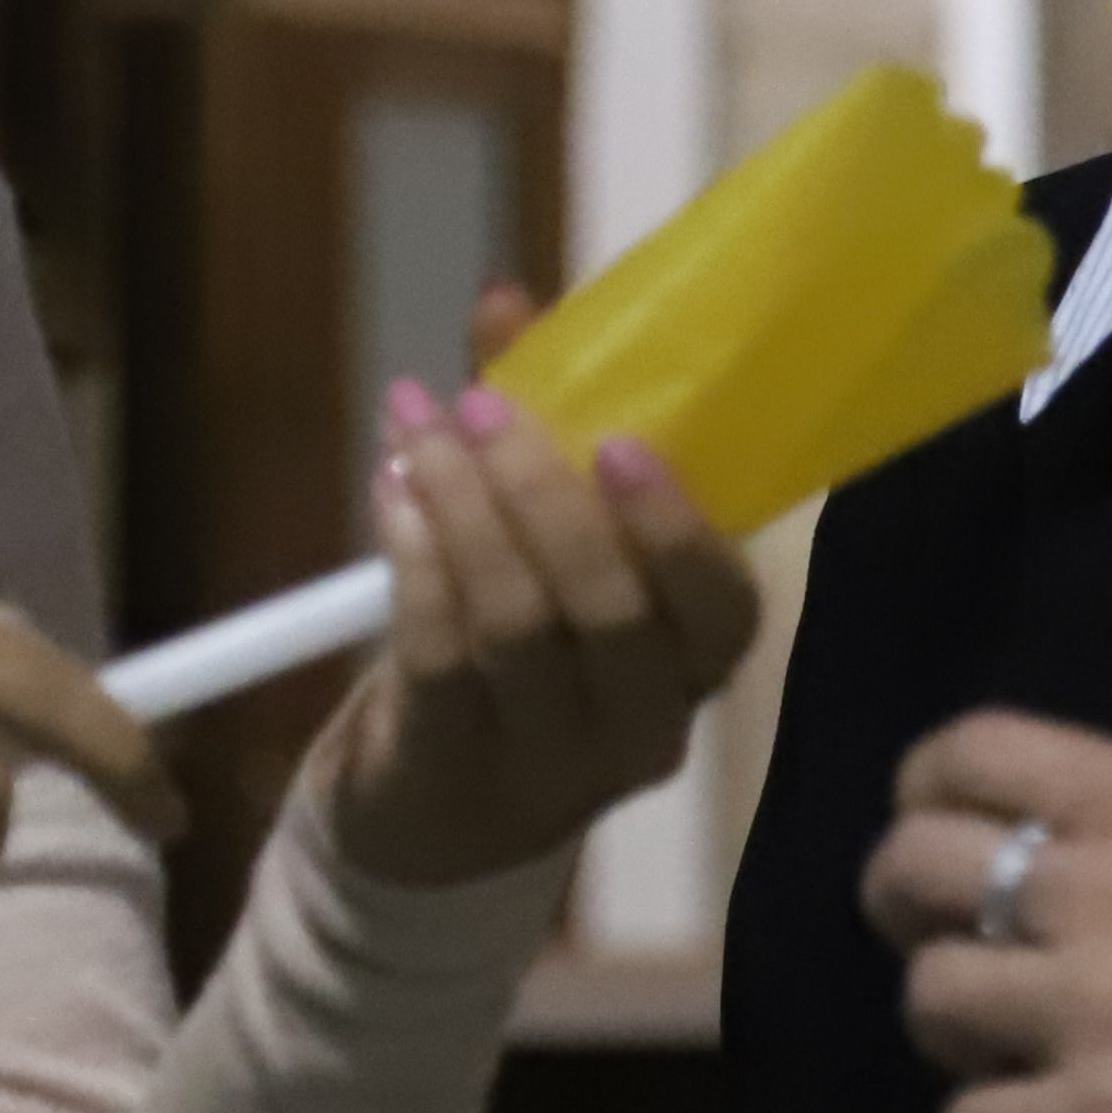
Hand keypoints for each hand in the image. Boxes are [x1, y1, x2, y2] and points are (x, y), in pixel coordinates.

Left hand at [318, 293, 766, 887]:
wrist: (445, 810)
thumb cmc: (527, 642)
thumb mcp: (552, 539)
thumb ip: (545, 422)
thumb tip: (506, 302)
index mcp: (697, 659)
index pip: (721, 607)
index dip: (676, 529)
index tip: (618, 442)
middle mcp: (643, 721)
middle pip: (607, 609)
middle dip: (539, 494)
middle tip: (479, 410)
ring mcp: (550, 759)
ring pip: (515, 626)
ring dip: (460, 512)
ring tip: (416, 433)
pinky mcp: (455, 771)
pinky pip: (438, 658)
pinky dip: (413, 563)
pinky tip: (390, 495)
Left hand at [864, 713, 1111, 1112]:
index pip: (969, 751)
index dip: (931, 793)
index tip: (949, 830)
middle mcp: (1099, 887)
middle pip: (907, 870)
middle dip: (912, 910)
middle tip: (963, 947)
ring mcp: (1084, 1009)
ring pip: (927, 1000)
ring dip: (960, 1031)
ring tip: (1019, 1054)